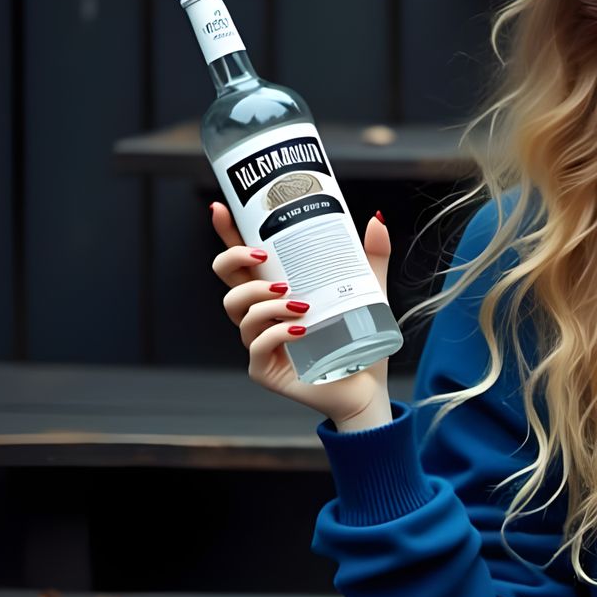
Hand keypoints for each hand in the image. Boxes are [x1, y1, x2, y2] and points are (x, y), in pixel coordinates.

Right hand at [209, 201, 392, 427]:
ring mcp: (259, 343)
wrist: (367, 388)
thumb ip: (371, 257)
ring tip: (299, 303)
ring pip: (239, 311)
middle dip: (234, 261)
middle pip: (227, 281)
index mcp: (276, 293)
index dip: (226, 234)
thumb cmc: (360, 342)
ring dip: (263, 301)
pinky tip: (299, 331)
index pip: (243, 260)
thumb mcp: (369, 292)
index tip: (220, 208)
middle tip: (264, 258)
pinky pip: (256, 345)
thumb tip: (377, 219)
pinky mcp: (264, 369)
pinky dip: (276, 334)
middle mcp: (262, 316)